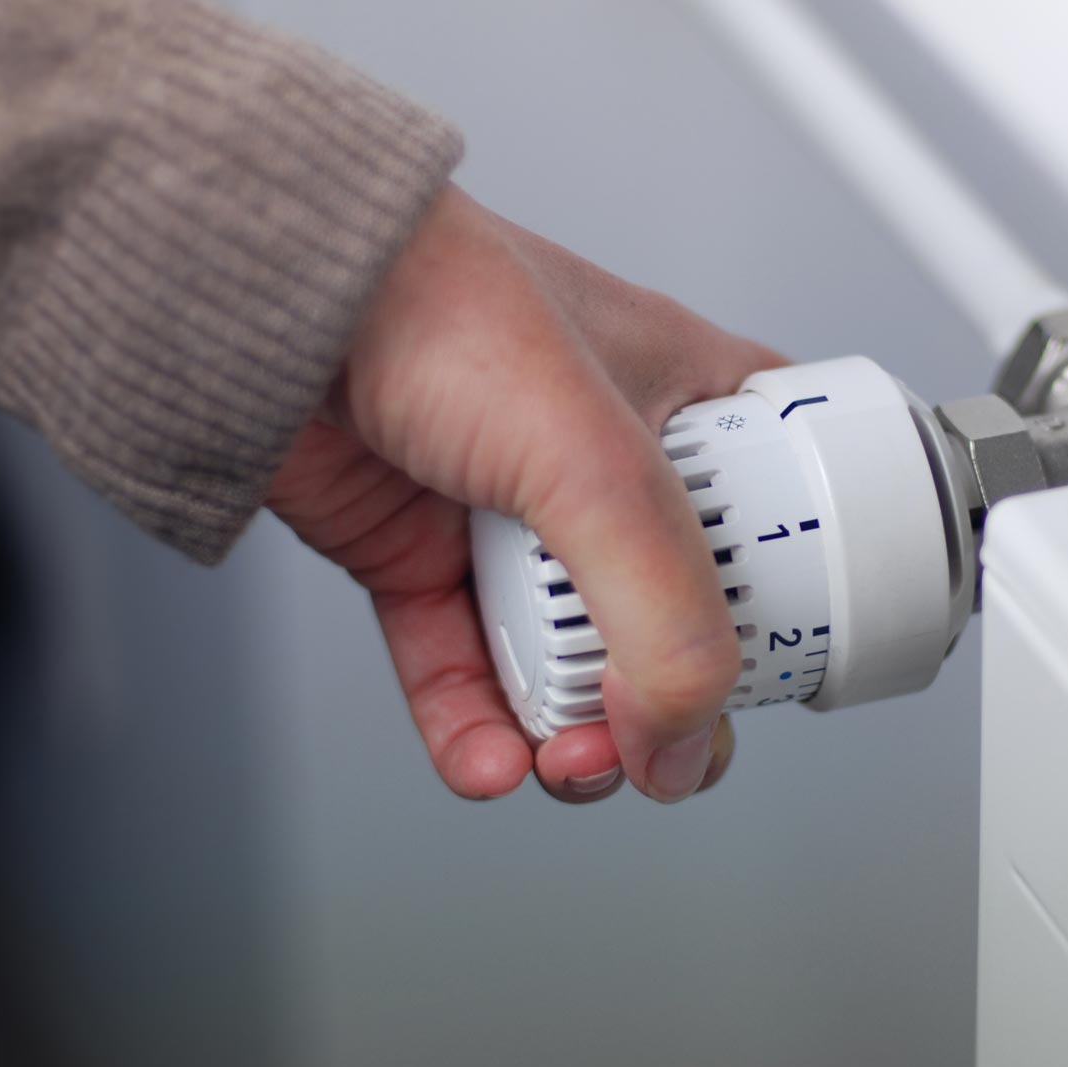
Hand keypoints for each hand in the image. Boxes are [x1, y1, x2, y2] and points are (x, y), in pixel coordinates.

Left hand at [266, 186, 785, 802]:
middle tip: (656, 739)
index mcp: (684, 400)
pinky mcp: (415, 554)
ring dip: (570, 736)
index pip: (782, 506)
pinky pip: (458, 670)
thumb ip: (665, 612)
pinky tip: (488, 761)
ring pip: (563, 660)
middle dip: (667, 701)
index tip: (784, 669)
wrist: (272, 303)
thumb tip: (680, 743)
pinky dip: (475, 731)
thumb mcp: (600, 464)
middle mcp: (602, 460)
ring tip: (564, 763)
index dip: (796, 595)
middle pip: (671, 614)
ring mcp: (507, 513)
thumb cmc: (438, 304)